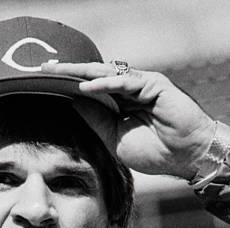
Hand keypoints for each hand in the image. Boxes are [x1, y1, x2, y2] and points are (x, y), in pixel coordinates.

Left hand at [41, 62, 214, 178]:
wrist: (185, 157)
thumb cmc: (155, 153)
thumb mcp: (115, 140)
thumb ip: (97, 121)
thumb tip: (75, 102)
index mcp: (120, 105)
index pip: (91, 90)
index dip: (69, 85)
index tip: (46, 82)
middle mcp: (129, 91)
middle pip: (94, 77)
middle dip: (69, 71)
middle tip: (44, 67)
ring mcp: (142, 85)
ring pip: (107, 74)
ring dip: (82, 72)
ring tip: (58, 71)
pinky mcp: (154, 84)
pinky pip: (125, 81)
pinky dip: (105, 84)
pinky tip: (86, 87)